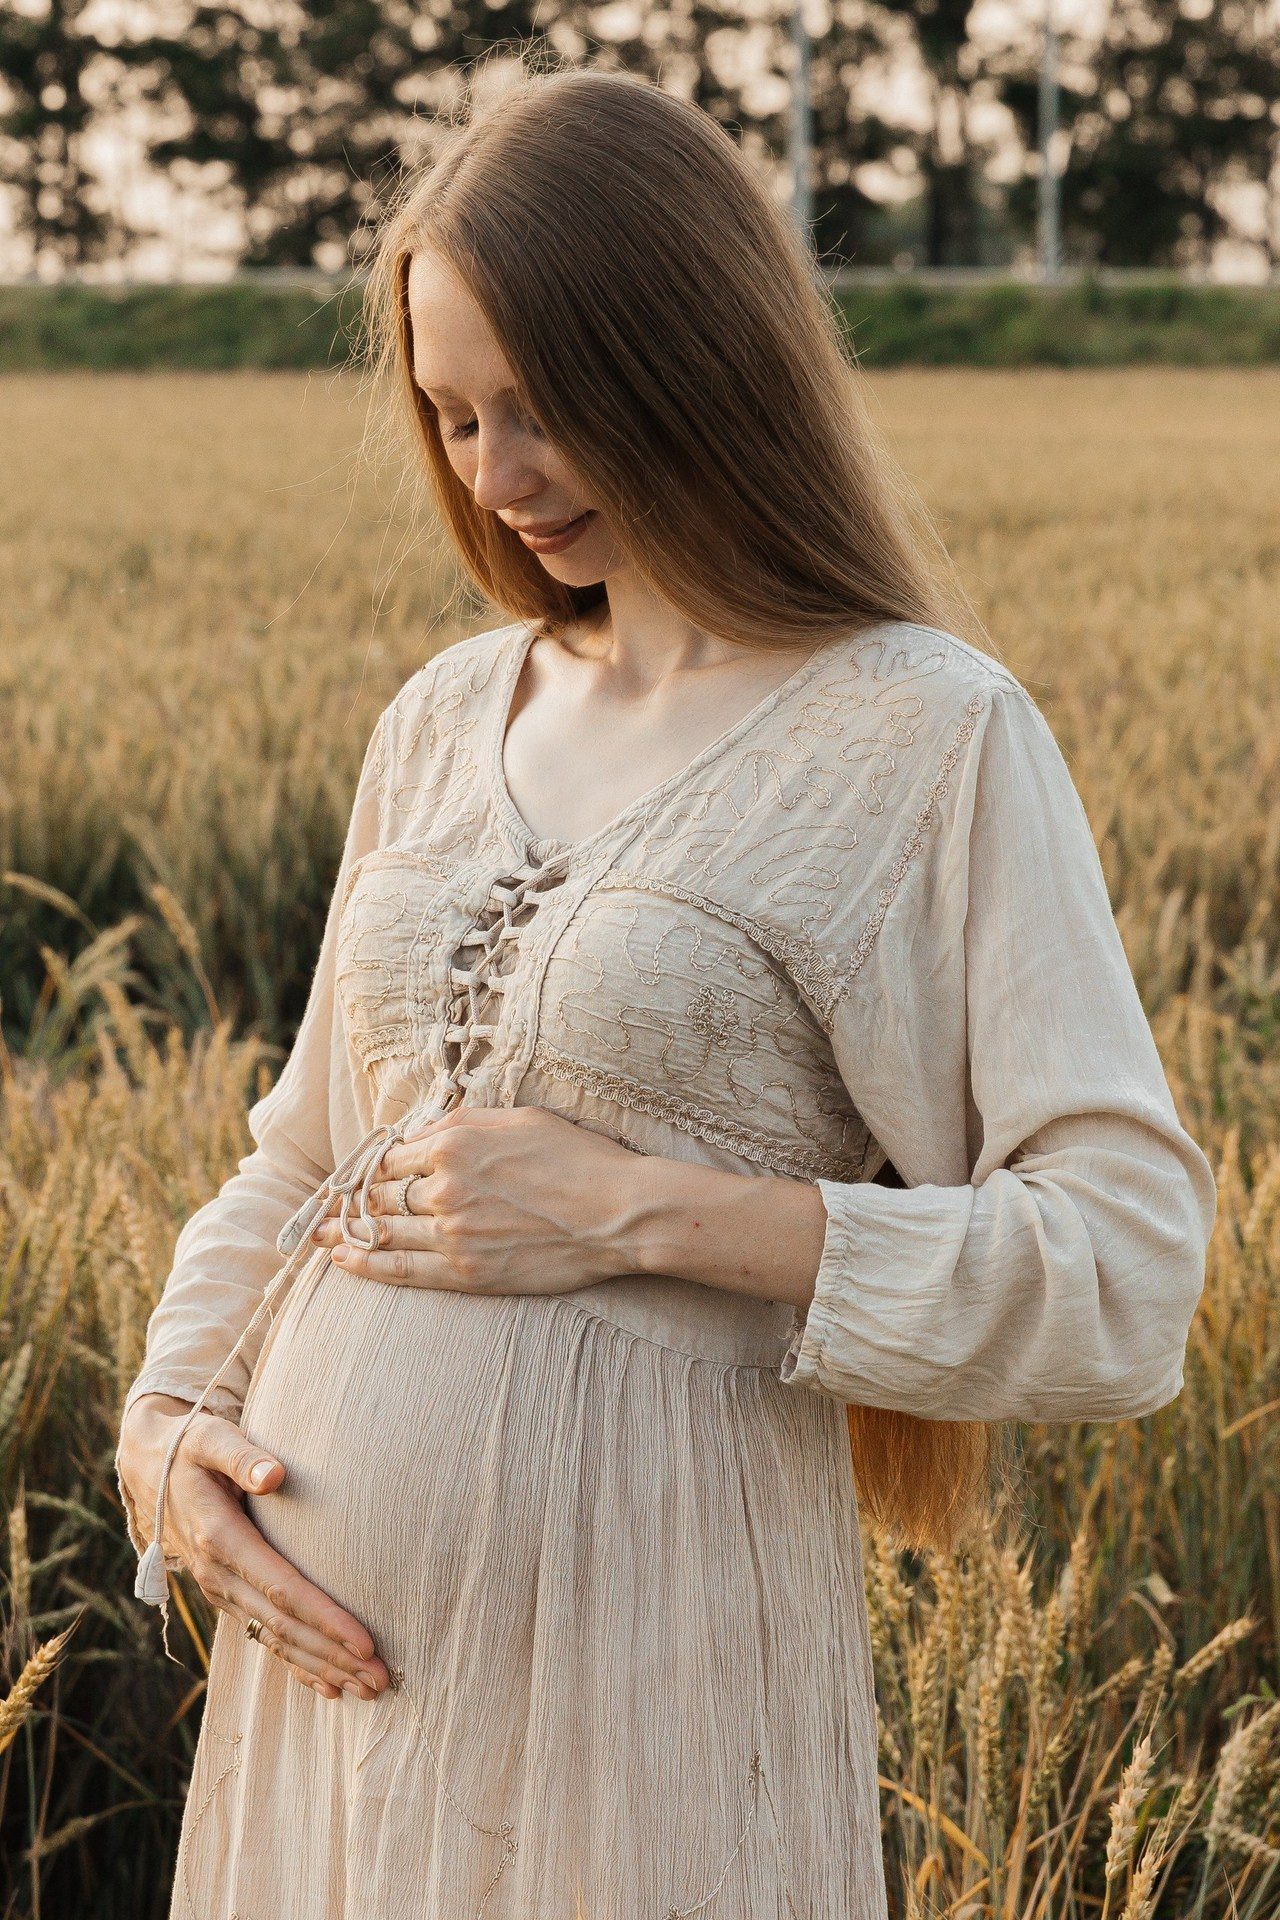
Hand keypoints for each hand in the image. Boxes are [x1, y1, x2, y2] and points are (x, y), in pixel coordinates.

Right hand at [117, 1393, 390, 1702]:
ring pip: (275, 1640)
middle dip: (333, 1655)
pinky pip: (264, 1637)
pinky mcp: (227, 1596)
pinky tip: (327, 1686)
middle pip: (283, 1626)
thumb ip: (241, 1455)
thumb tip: (274, 1473)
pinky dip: (296, 1665)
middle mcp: (218, 1575)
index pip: (282, 1589)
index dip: (324, 1617)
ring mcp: (221, 1591)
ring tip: (368, 1689)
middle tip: (380, 1680)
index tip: (365, 1640)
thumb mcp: (210, 1439)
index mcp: (220, 1539)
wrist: (147, 1470)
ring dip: (322, 1667)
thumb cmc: (191, 1448)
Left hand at [310, 1105, 644, 1295]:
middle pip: (379, 1193)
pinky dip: (366, 1266)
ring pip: (382, 1231)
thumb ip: (463, 1125)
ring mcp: (452, 1232)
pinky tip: (343, 1261)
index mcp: (452, 1143)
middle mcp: (443, 1186)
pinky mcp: (467, 1271)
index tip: (357, 1173)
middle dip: (350, 1199)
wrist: (616, 1211)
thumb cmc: (577, 1158)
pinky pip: (400, 1269)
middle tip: (324, 1206)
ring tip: (320, 1235)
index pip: (390, 1154)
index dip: (369, 1164)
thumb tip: (422, 1135)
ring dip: (345, 1233)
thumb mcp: (518, 1119)